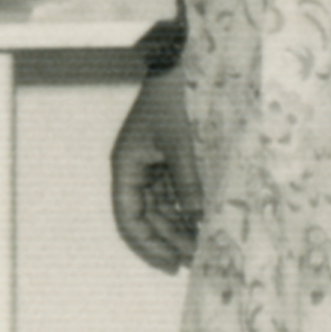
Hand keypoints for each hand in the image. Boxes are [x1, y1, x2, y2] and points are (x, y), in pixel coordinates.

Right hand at [111, 69, 204, 272]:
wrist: (178, 68)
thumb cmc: (172, 101)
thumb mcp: (180, 143)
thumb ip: (188, 182)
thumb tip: (197, 219)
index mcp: (126, 167)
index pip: (129, 218)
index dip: (147, 245)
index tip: (171, 263)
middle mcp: (135, 171)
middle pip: (147, 218)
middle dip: (169, 241)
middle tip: (196, 261)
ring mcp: (152, 166)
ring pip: (162, 209)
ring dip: (179, 228)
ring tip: (203, 248)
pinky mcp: (169, 160)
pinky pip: (175, 194)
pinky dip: (187, 210)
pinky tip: (204, 223)